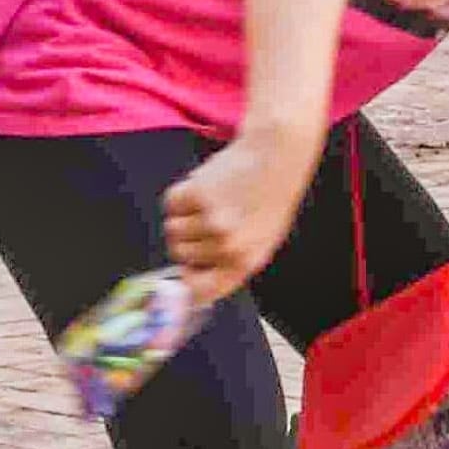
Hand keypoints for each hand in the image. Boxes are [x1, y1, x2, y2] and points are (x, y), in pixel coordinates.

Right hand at [162, 130, 317, 305]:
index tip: (186, 269)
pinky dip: (181, 196)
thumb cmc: (269, 200)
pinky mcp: (198, 193)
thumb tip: (188, 284)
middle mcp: (228, 246)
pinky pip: (171, 204)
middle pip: (179, 255)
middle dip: (189, 239)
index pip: (200, 292)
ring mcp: (211, 220)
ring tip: (209, 202)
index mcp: (245, 263)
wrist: (277, 156)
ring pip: (172, 230)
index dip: (187, 282)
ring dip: (183, 216)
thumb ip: (227, 265)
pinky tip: (204, 186)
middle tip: (209, 219)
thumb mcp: (260, 242)